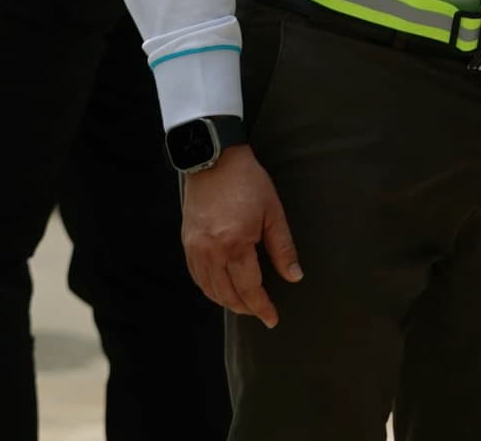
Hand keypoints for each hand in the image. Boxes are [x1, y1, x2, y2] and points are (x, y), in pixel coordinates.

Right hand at [180, 146, 300, 327]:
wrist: (214, 161)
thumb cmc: (248, 182)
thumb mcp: (274, 212)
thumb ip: (283, 248)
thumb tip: (294, 277)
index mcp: (234, 245)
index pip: (249, 288)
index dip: (262, 306)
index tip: (272, 319)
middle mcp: (210, 252)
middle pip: (227, 294)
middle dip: (246, 308)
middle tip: (262, 313)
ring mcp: (195, 249)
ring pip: (210, 290)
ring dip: (228, 302)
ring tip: (246, 305)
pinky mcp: (186, 244)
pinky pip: (198, 277)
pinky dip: (211, 289)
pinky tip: (223, 290)